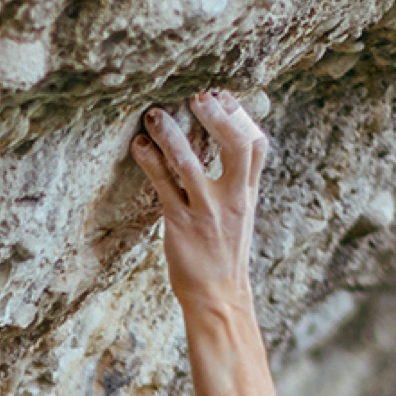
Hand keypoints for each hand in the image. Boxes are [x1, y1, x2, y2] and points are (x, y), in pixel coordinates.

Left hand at [132, 89, 265, 307]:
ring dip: (170, 133)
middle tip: (197, 96)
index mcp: (246, 194)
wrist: (218, 299)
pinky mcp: (181, 224)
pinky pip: (163, 185)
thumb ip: (237, 183)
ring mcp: (206, 212)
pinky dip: (149, 161)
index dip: (240, 116)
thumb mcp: (241, 217)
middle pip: (234, 146)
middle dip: (216, 116)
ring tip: (153, 115)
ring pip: (190, 162)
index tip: (222, 96)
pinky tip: (139, 146)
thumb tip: (227, 150)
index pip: (256, 146)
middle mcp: (230, 199)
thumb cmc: (224, 256)